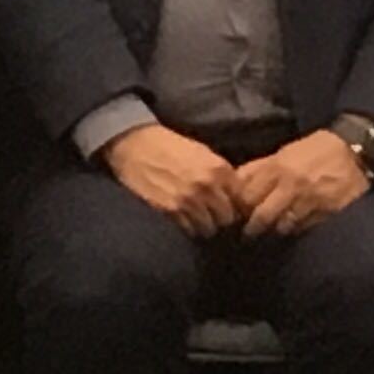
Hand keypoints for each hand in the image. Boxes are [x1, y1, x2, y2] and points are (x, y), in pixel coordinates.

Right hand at [99, 121, 243, 237]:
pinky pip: (190, 230)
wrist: (132, 143)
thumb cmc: (167, 145)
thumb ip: (221, 173)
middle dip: (220, 217)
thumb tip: (236, 196)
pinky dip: (188, 227)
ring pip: (210, 228)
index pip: (241, 201)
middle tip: (211, 214)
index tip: (228, 206)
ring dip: (204, 225)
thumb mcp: (201, 152)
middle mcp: (207, 185)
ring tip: (196, 218)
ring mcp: (189, 199)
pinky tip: (182, 218)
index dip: (235, 205)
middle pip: (228, 218)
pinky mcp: (170, 209)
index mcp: (218, 168)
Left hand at [235, 127, 370, 238]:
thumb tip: (236, 180)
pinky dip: (296, 230)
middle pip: (263, 214)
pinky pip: (305, 228)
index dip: (240, 206)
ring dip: (275, 230)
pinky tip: (293, 230)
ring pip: (283, 225)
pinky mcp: (328, 212)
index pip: (248, 194)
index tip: (237, 213)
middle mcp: (290, 185)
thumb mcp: (284, 152)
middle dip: (253, 227)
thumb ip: (260, 167)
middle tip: (248, 234)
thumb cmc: (315, 150)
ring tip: (270, 234)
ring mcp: (310, 200)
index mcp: (276, 167)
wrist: (355, 152)